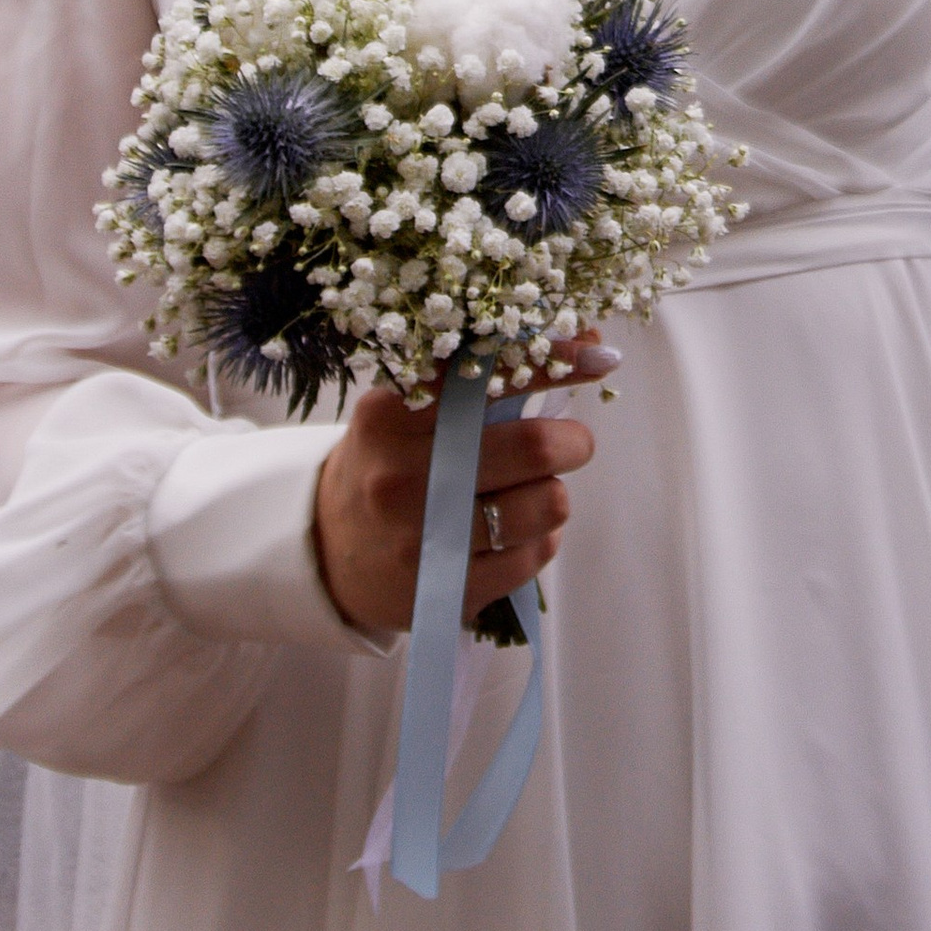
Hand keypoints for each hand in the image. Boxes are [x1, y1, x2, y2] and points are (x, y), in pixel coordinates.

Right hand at [314, 336, 613, 636]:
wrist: (330, 551)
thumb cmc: (389, 460)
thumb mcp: (412, 408)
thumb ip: (486, 374)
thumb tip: (590, 339)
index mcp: (389, 415)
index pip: (488, 374)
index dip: (554, 359)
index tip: (601, 356)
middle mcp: (400, 477)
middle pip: (532, 446)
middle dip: (571, 440)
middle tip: (572, 442)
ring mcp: (421, 541)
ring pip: (545, 504)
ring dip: (554, 493)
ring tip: (532, 492)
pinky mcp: (445, 592)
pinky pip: (534, 557)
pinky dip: (541, 539)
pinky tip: (516, 533)